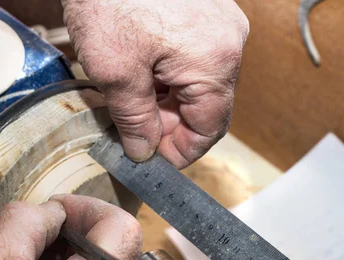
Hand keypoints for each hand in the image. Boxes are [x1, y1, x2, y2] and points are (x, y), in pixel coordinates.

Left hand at [63, 0, 248, 167]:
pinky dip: (167, 74)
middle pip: (204, 105)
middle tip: (133, 132)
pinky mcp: (204, 11)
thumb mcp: (115, 72)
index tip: (152, 160)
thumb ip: (134, 119)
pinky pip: (192, 57)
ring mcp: (218, 22)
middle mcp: (227, 41)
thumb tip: (144, 151)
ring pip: (196, 83)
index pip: (209, 128)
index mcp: (214, 61)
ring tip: (129, 101)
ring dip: (165, 100)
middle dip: (168, 125)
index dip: (180, 152)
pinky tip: (139, 75)